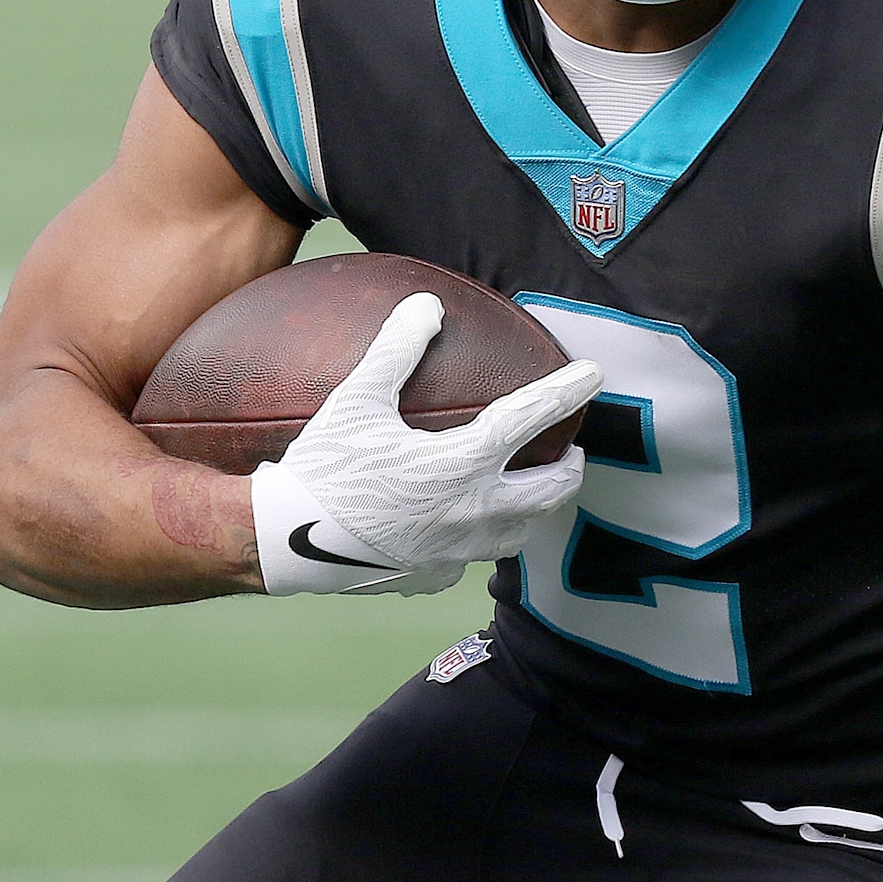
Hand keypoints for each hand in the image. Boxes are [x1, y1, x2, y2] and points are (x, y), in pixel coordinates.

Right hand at [251, 294, 600, 596]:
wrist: (289, 543)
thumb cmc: (324, 469)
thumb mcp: (356, 401)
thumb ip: (396, 351)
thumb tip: (426, 305)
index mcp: (461, 464)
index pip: (529, 418)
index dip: (565, 391)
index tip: (593, 375)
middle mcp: (472, 512)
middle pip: (550, 491)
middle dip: (570, 468)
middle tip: (571, 451)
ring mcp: (457, 551)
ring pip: (520, 533)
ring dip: (534, 508)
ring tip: (529, 490)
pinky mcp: (435, 576)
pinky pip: (473, 559)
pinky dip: (482, 538)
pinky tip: (466, 527)